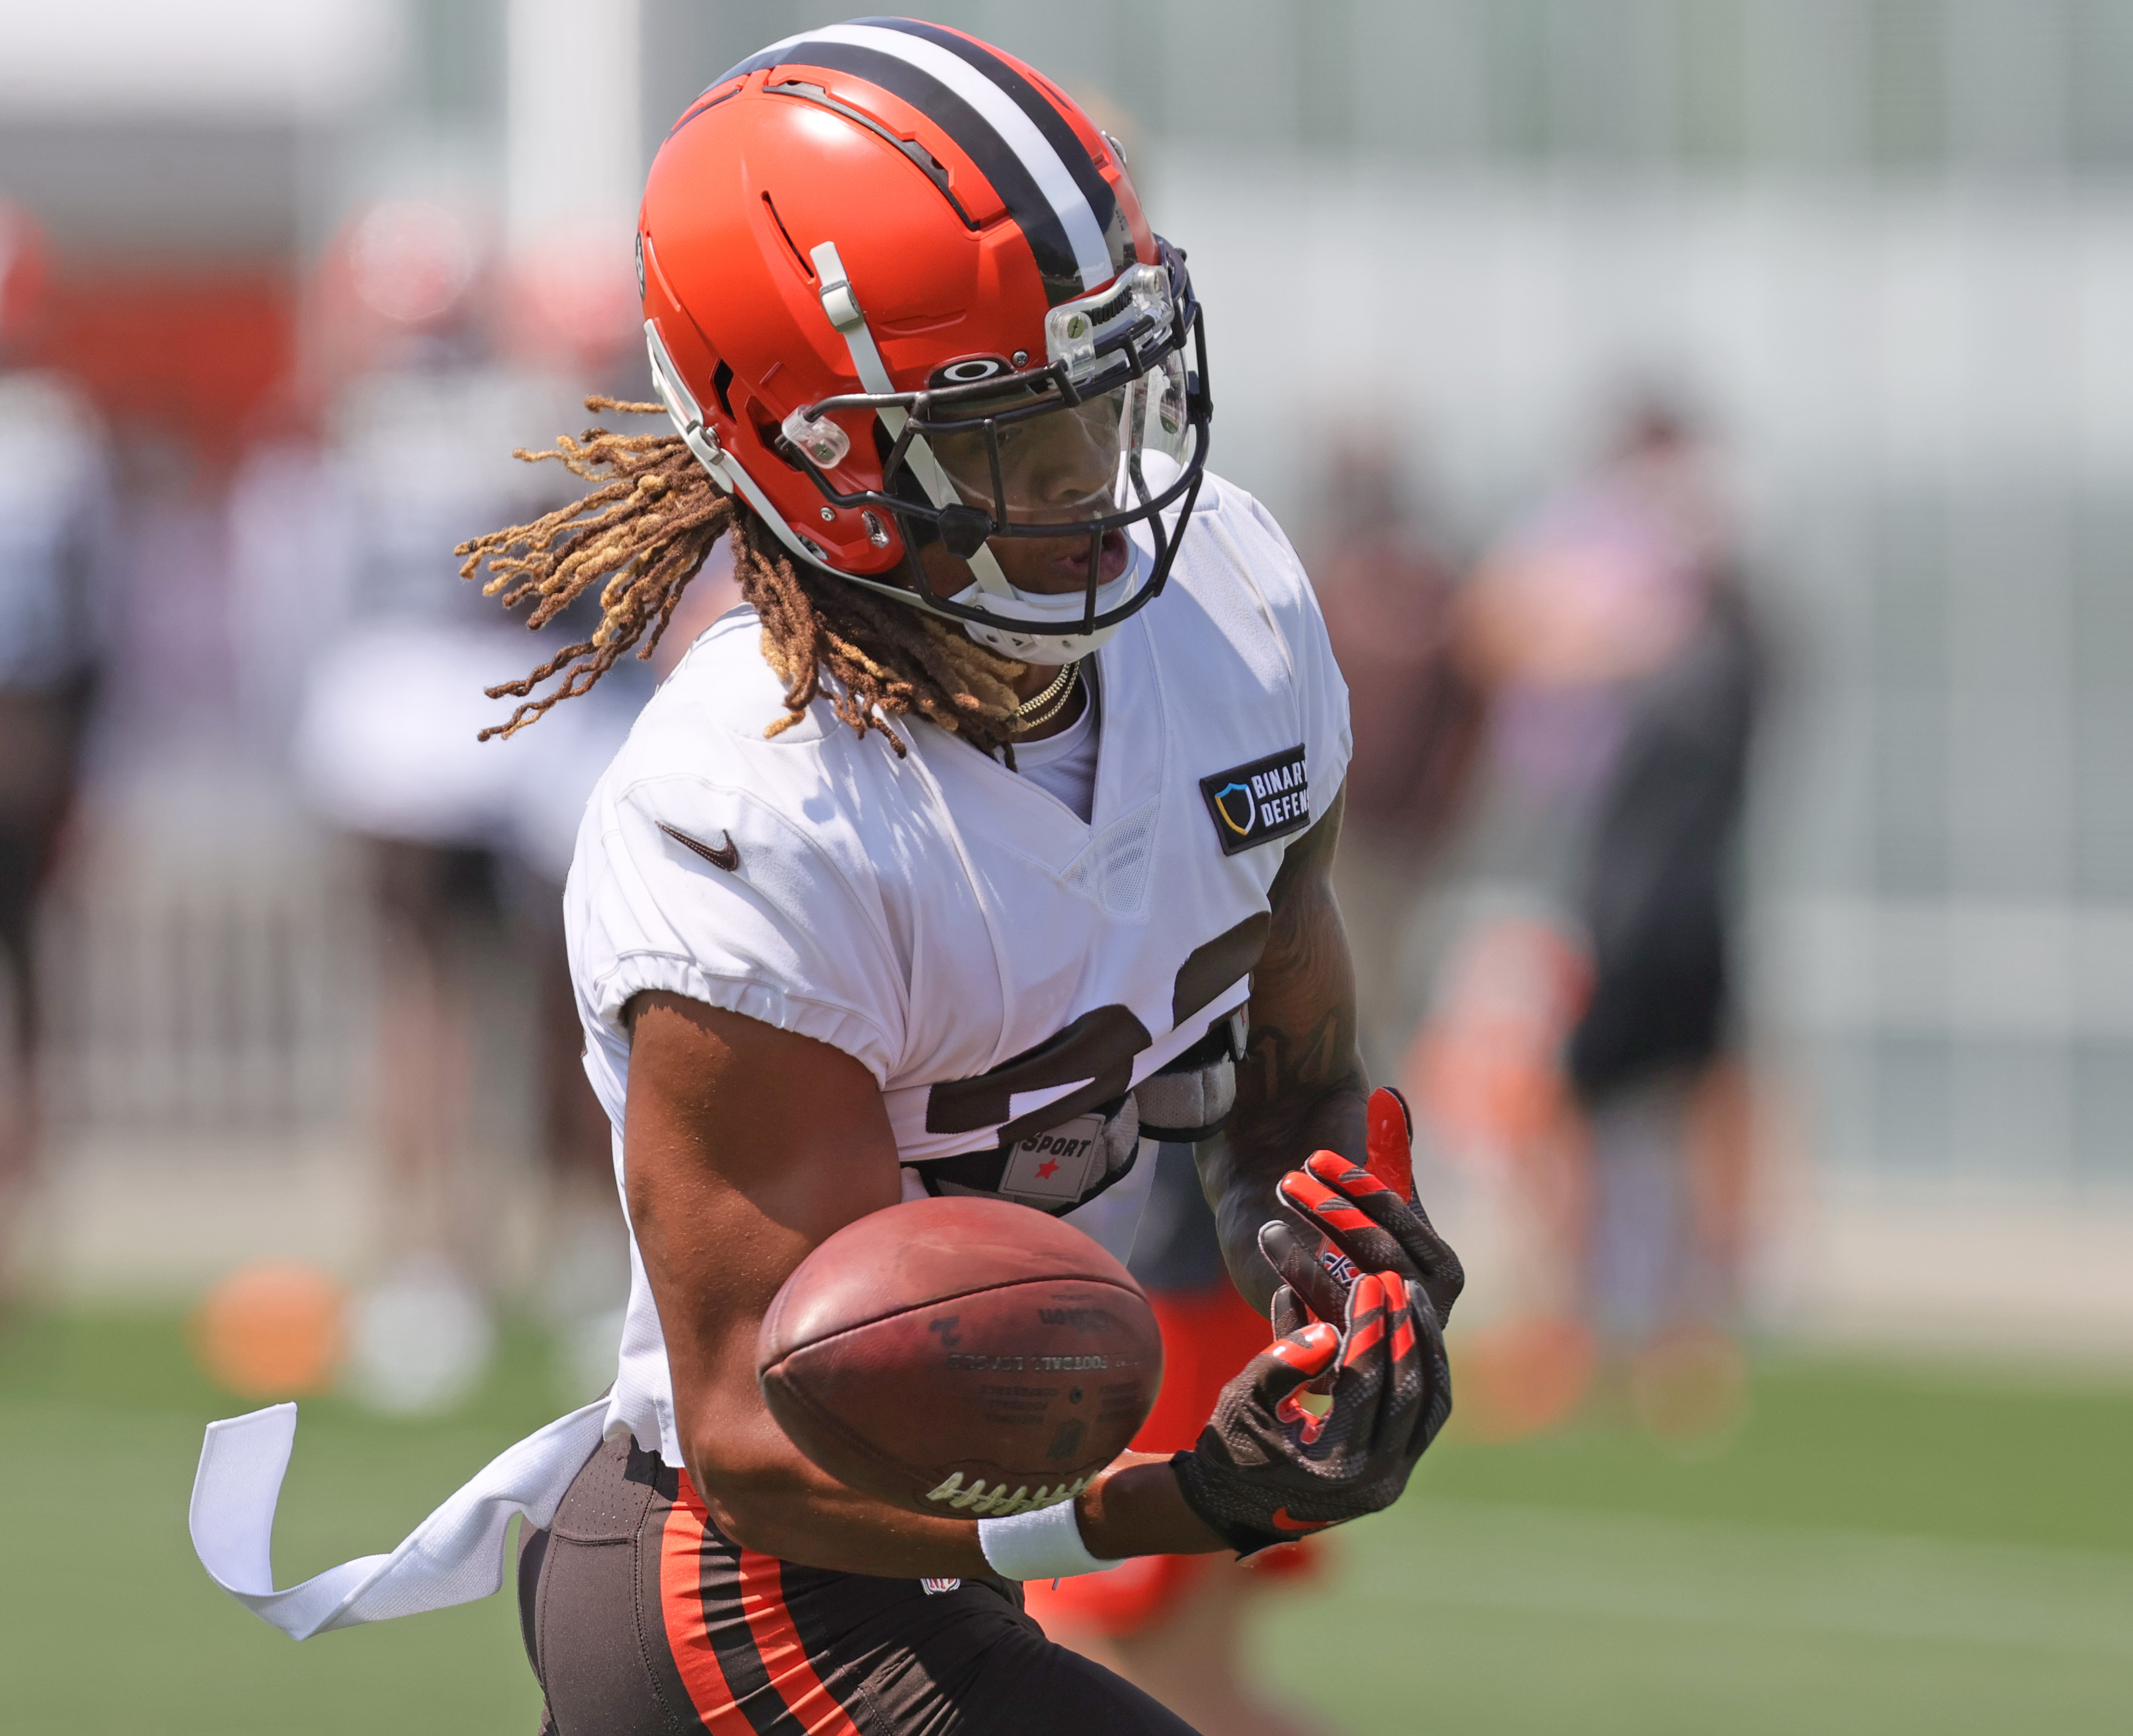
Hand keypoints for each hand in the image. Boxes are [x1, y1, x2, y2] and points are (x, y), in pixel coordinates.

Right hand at [1168, 1264, 1449, 1555]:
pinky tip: (1415, 1330)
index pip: (1364, 1385)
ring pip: (1430, 1403)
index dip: (1369, 1328)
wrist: (1237, 1507)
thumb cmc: (1231, 1449)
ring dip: (1424, 1346)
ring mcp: (1394, 1477)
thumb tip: (1328, 1332)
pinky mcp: (1399, 1469)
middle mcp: (1376, 1478)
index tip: (1366, 1282)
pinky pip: (1426, 1413)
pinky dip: (1426, 1370)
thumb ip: (1279, 1366)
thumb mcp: (1242, 1404)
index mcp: (1335, 1467)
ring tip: (1413, 1295)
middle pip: (1408, 1392)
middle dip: (1402, 1329)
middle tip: (1393, 1281)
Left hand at [1257, 1086, 1465, 1329]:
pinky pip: (1317, 1348)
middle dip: (1330, 1216)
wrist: (1304, 1277)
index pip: (1403, 1221)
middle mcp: (1415, 1306)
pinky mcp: (1338, 1366)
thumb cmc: (1346, 1218)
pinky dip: (1295, 1317)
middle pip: (1378, 1258)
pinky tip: (1276, 1287)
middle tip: (1287, 1182)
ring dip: (1305, 1264)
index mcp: (1440, 1265)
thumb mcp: (1373, 1187)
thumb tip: (1390, 1096)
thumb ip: (1388, 1148)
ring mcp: (1379, 1339)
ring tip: (1268, 1228)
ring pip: (1345, 1301)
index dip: (1361, 1188)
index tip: (1315, 1157)